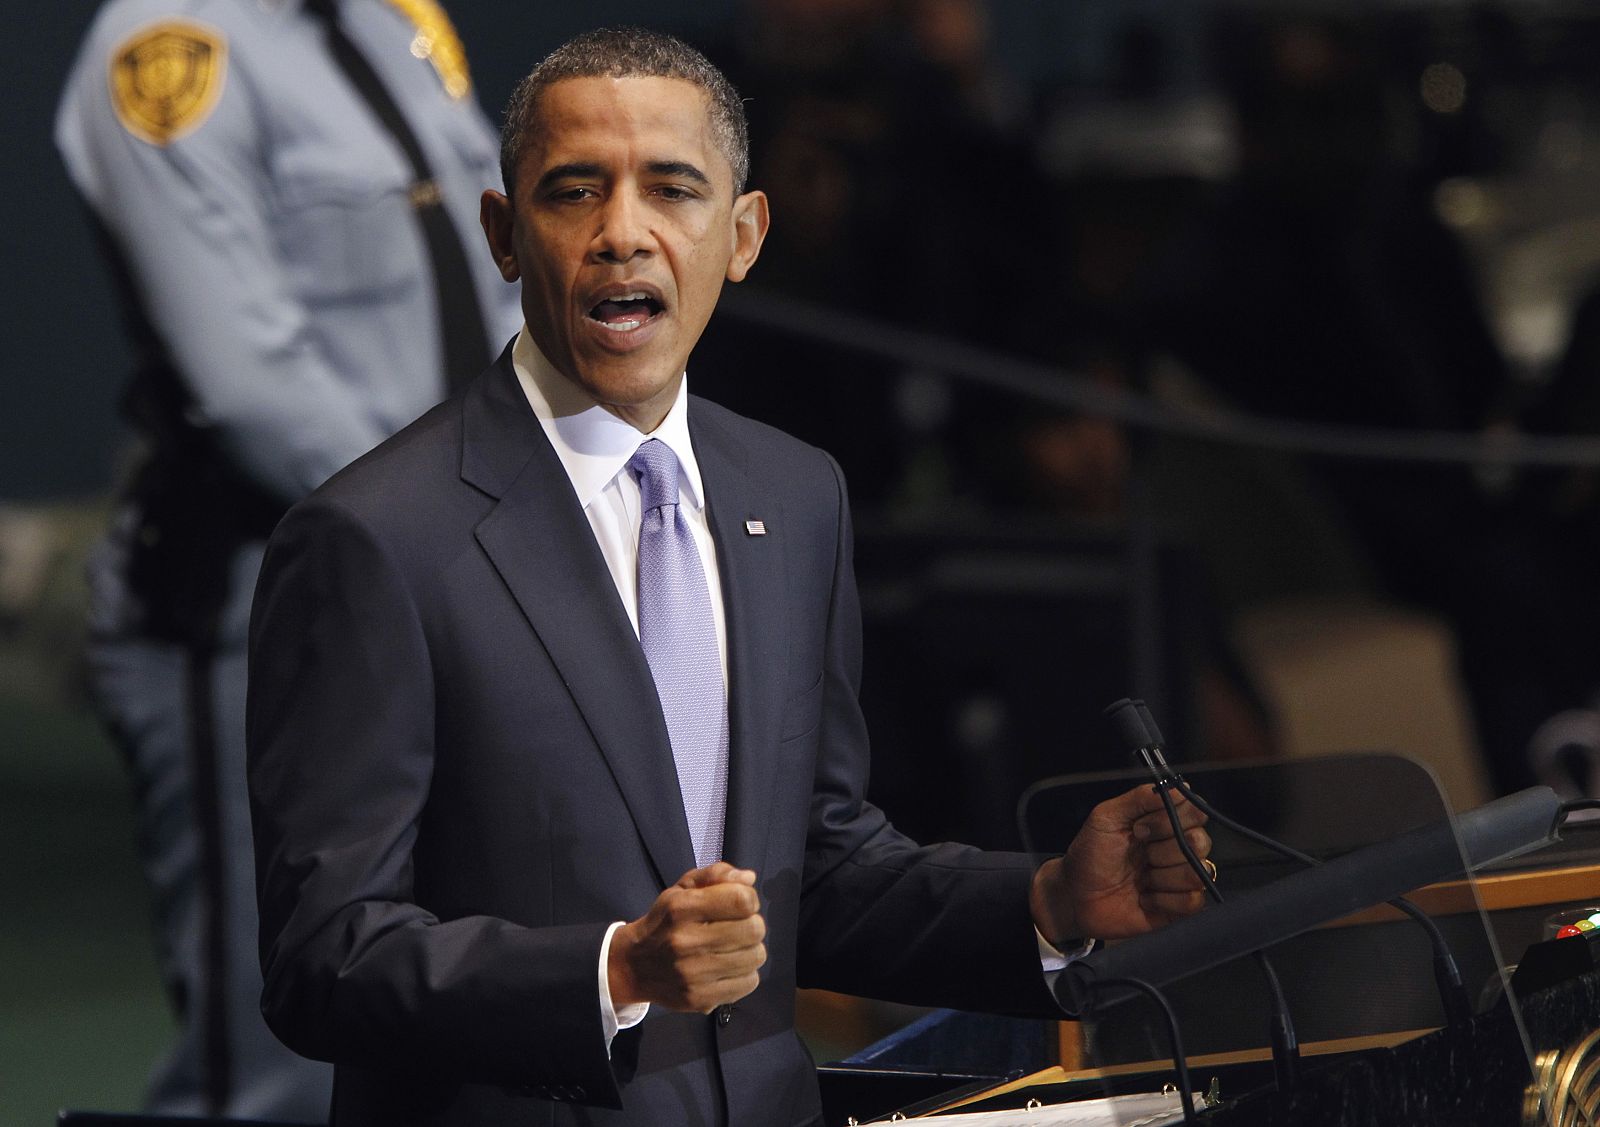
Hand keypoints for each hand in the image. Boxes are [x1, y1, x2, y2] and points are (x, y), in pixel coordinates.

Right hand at [608, 862, 766, 1012]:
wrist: (634, 966)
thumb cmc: (666, 922)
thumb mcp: (682, 888)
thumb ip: (716, 875)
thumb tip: (749, 879)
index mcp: (681, 908)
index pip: (741, 900)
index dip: (749, 899)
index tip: (740, 904)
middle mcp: (685, 941)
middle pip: (753, 929)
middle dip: (752, 924)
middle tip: (737, 927)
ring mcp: (692, 974)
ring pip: (755, 956)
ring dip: (750, 949)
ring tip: (732, 948)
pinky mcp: (700, 998)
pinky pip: (749, 983)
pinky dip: (745, 973)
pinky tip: (728, 967)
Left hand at [1030, 785, 1210, 945]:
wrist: (1075, 898)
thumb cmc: (1089, 855)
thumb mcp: (1106, 817)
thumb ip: (1140, 798)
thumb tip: (1180, 787)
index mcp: (1163, 823)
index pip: (1195, 812)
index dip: (1172, 819)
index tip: (1139, 828)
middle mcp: (1177, 848)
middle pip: (1200, 841)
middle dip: (1163, 850)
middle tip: (1139, 855)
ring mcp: (1180, 877)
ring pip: (1198, 872)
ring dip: (1162, 876)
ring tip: (1140, 879)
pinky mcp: (1180, 907)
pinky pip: (1194, 900)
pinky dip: (1165, 901)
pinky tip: (1145, 899)